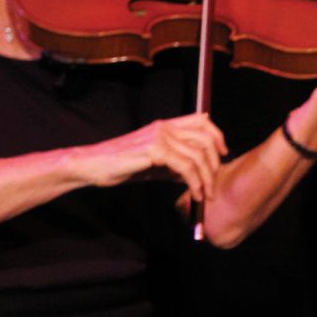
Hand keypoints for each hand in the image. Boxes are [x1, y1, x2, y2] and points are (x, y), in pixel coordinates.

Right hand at [88, 113, 226, 207]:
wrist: (93, 166)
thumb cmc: (120, 165)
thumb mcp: (153, 164)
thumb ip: (173, 164)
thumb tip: (193, 174)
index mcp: (165, 126)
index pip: (202, 121)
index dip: (217, 136)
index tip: (223, 154)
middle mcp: (164, 127)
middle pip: (205, 139)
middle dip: (214, 164)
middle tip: (212, 185)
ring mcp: (160, 137)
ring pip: (198, 155)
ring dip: (206, 179)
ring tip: (204, 196)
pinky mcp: (154, 150)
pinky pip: (185, 167)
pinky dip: (194, 182)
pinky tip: (194, 194)